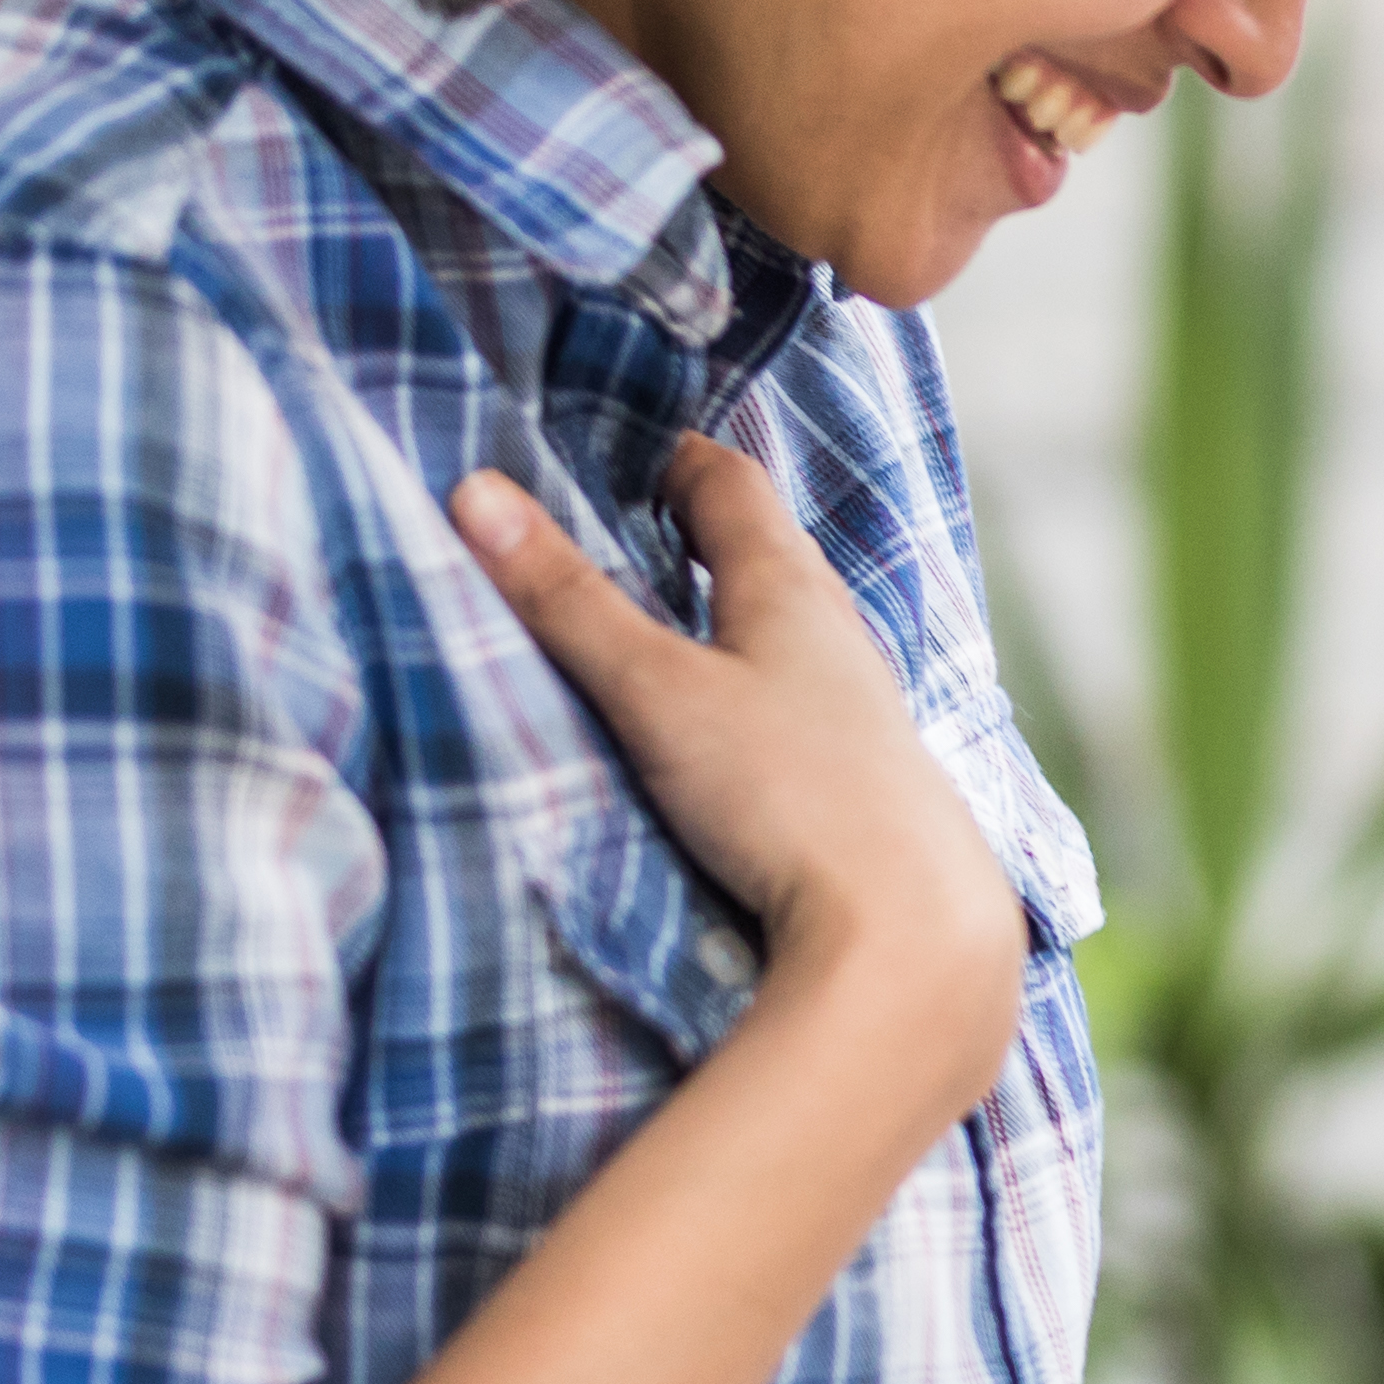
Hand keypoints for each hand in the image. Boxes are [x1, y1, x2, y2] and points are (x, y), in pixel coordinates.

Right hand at [453, 443, 1020, 1092]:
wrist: (908, 930)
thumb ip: (567, 600)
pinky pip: (802, 701)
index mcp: (791, 590)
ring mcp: (862, 711)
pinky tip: (736, 724)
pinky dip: (756, 685)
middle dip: (703, 534)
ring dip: (733, 614)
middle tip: (634, 521)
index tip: (626, 452)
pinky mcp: (865, 780)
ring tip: (672, 616)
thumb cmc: (787, 794)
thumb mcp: (654, 690)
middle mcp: (840, 636)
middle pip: (769, 555)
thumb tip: (475, 491)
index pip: (733, 487)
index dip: (677, 461)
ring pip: (792, 632)